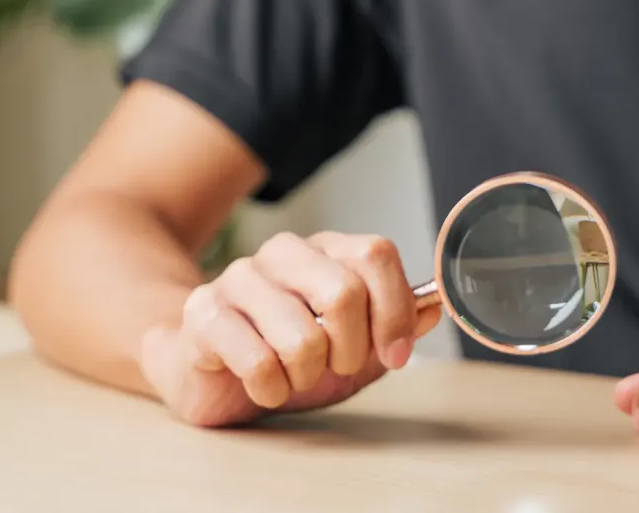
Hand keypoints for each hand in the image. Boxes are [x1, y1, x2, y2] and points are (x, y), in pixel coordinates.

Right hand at [139, 232, 441, 426]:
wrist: (209, 370)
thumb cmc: (285, 356)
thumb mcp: (352, 347)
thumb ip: (394, 326)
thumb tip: (434, 307)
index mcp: (325, 251)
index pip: (376, 254)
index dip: (394, 309)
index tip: (394, 353)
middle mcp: (283, 254)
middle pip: (343, 292)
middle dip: (351, 350)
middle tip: (336, 367)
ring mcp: (239, 278)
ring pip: (302, 337)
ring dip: (308, 376)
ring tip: (294, 376)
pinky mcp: (205, 314)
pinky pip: (258, 362)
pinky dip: (271, 388)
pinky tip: (264, 385)